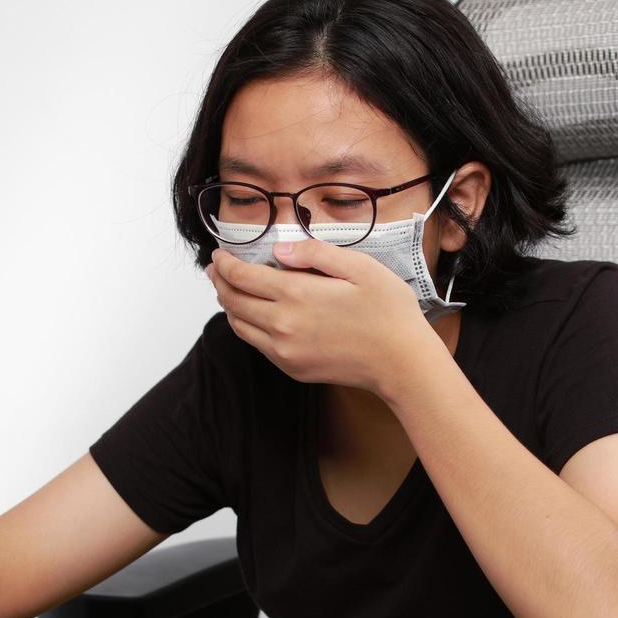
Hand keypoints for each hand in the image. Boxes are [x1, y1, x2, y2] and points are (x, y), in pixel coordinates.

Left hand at [207, 240, 440, 392]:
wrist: (401, 362)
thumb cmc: (389, 312)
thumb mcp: (360, 267)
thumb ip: (315, 253)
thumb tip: (279, 249)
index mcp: (296, 294)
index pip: (242, 276)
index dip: (224, 264)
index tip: (219, 255)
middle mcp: (283, 325)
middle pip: (233, 301)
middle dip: (220, 282)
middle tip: (215, 270)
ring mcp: (285, 351)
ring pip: (240, 325)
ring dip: (229, 305)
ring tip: (227, 290)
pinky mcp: (293, 368)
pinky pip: (257, 345)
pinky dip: (246, 327)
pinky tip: (253, 315)